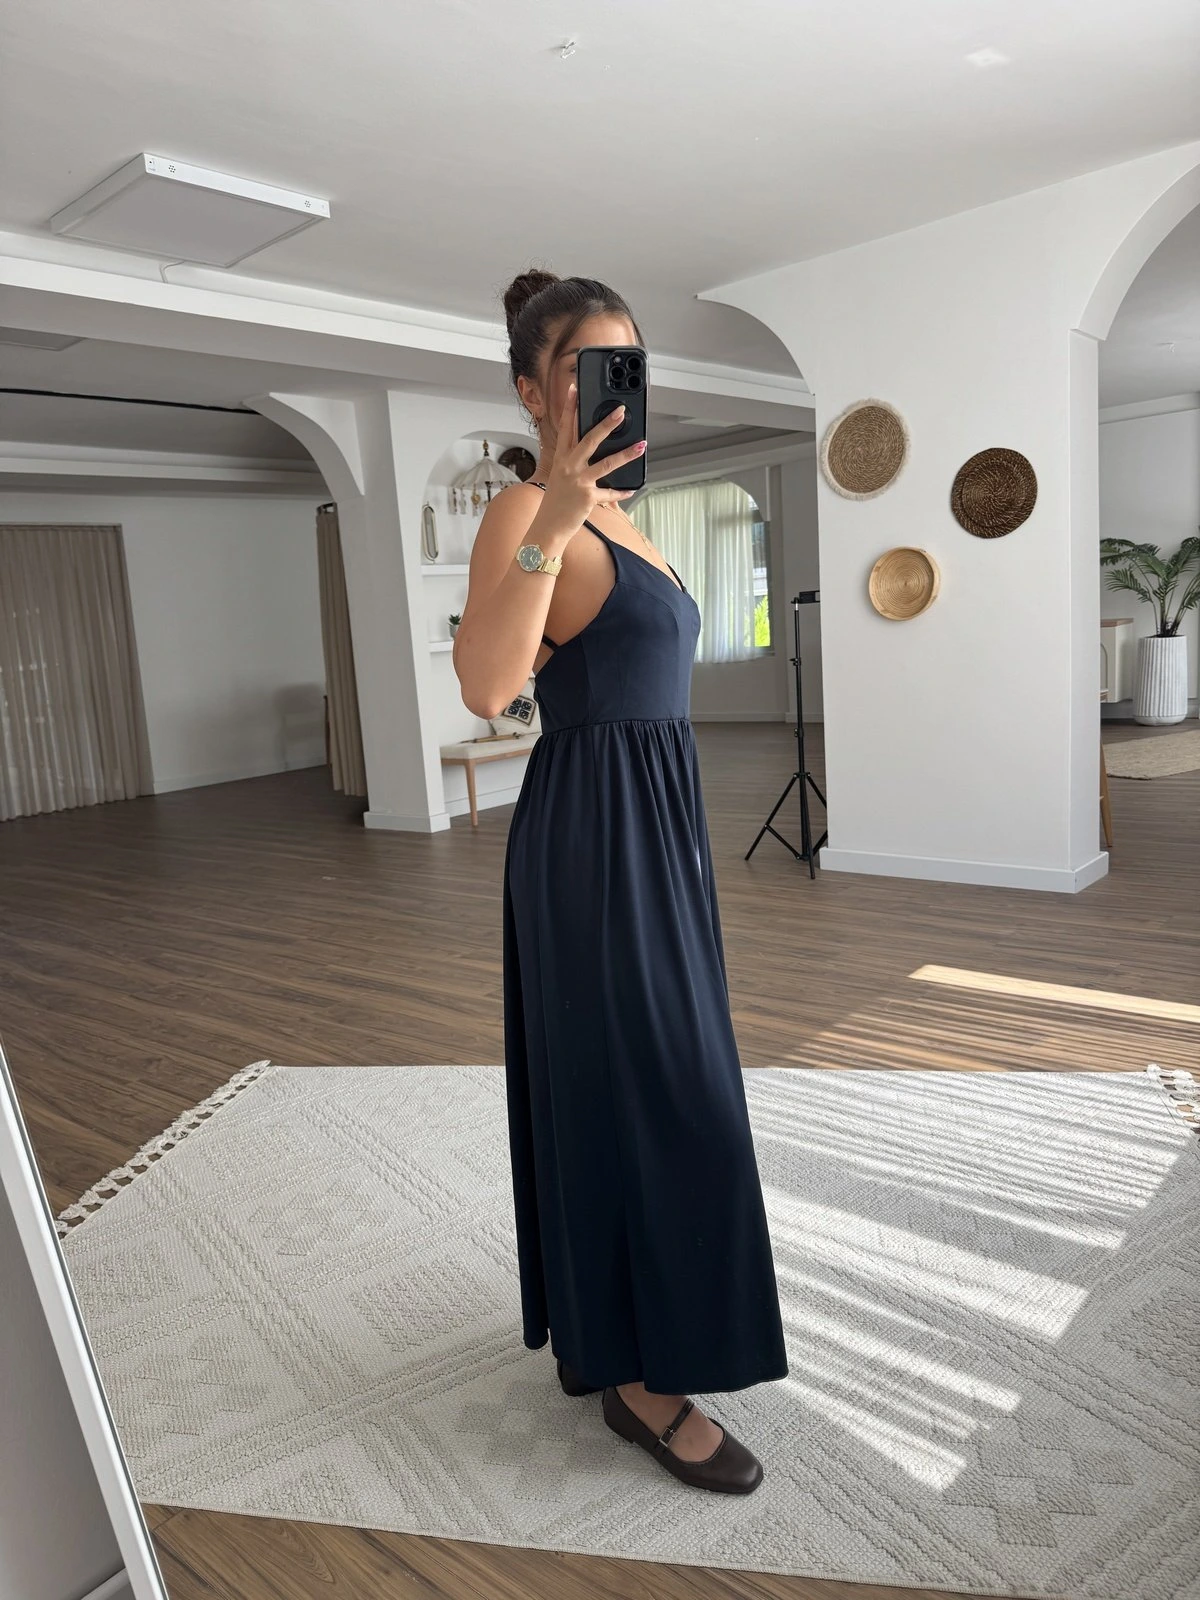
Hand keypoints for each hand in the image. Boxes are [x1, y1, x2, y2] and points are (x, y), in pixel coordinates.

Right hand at [536, 382, 645, 539]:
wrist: (548, 526)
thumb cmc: (555, 501)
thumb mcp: (559, 475)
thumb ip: (573, 460)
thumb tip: (591, 447)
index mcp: (561, 458)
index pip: (565, 427)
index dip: (569, 407)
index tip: (575, 389)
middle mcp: (569, 467)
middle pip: (589, 439)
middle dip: (606, 424)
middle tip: (620, 411)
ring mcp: (579, 481)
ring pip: (606, 463)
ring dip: (626, 453)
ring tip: (642, 445)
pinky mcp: (588, 497)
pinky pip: (610, 493)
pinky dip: (621, 492)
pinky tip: (631, 489)